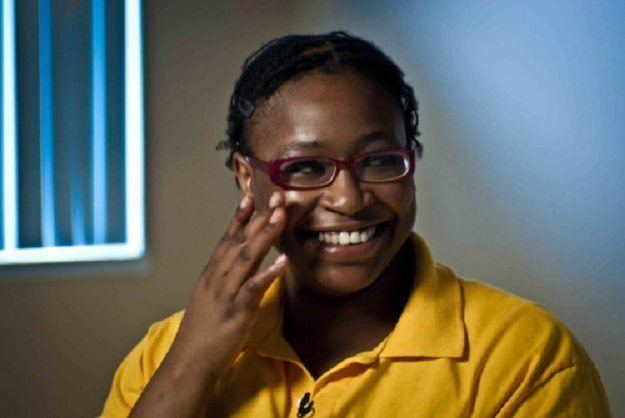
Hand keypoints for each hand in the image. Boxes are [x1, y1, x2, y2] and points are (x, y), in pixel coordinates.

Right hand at [173, 191, 287, 374]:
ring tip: (280, 216)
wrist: (189, 360)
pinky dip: (268, 273)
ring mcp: (226, 292)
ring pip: (247, 257)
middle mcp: (217, 277)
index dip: (239, 217)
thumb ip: (222, 280)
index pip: (227, 239)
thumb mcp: (209, 298)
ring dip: (265, 235)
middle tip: (275, 198)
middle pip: (240, 241)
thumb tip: (236, 267)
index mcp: (211, 274)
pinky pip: (254, 287)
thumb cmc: (202, 331)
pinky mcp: (236, 310)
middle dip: (259, 218)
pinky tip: (283, 260)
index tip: (250, 197)